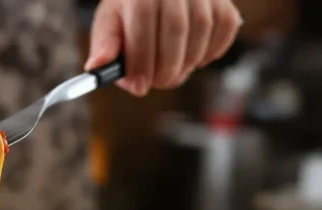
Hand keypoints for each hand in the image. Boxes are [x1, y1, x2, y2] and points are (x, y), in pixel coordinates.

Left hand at [85, 0, 242, 96]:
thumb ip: (104, 44)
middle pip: (176, 29)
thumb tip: (96, 66)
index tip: (139, 87)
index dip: (141, 59)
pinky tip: (195, 59)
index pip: (142, 22)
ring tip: (174, 72)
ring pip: (201, 30)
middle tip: (159, 83)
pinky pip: (225, 27)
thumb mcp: (110, 21)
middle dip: (166, 66)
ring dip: (188, 62)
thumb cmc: (131, 9)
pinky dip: (212, 51)